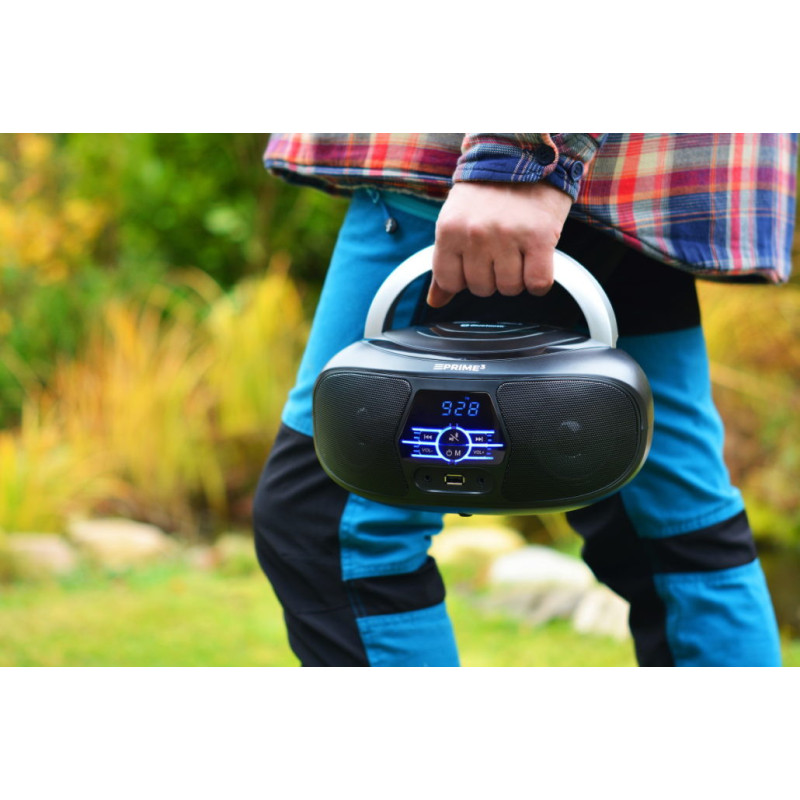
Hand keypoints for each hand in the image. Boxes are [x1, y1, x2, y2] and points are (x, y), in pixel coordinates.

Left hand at [427, 181, 573, 307]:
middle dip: (492, 276)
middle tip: (501, 251)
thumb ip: (445, 263)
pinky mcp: (539, 237)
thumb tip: (435, 302)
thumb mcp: (455, 222)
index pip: (450, 282)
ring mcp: (507, 236)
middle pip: (481, 289)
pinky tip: (537, 261)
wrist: (525, 155)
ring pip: (509, 288)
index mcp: (449, 230)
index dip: (465, 279)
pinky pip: (538, 283)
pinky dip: (539, 281)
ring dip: (517, 278)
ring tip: (519, 251)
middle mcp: (475, 234)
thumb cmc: (487, 193)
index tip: (476, 262)